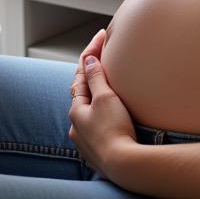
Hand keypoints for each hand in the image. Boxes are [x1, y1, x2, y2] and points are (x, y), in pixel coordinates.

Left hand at [68, 29, 137, 179]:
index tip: (101, 35)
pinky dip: (101, 111)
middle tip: (102, 53)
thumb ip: (96, 77)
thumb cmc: (114, 129)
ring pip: (88, 109)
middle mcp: (76, 125)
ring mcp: (85, 139)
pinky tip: (110, 112)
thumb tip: (89, 60)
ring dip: (96, 93)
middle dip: (91, 72)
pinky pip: (96, 124)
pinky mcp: (97, 150)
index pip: (81, 73)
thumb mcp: (105, 97)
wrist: (123, 164)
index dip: (91, 51)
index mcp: (76, 109)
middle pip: (82, 91)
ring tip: (106, 80)